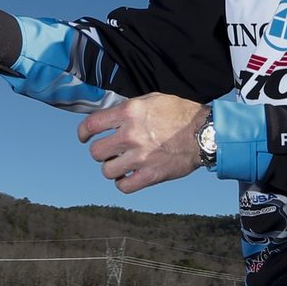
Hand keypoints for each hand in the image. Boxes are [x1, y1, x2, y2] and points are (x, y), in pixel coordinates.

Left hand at [78, 93, 209, 193]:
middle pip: (96, 152)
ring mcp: (139, 157)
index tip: (83, 137)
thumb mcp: (152, 99)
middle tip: (110, 151)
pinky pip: (123, 186)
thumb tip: (112, 116)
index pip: (91, 125)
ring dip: (111, 168)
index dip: (83, 133)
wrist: (204, 133)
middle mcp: (130, 134)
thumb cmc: (180, 113)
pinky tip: (128, 176)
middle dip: (100, 153)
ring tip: (121, 164)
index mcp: (129, 113)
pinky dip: (123, 183)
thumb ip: (130, 108)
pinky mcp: (150, 175)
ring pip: (107, 171)